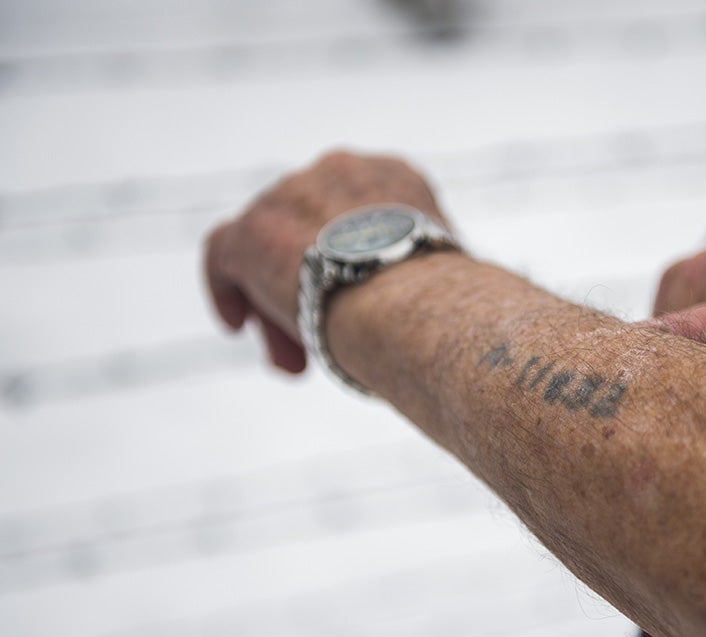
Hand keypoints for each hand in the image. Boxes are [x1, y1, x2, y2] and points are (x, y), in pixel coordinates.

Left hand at [203, 150, 447, 372]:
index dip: (349, 260)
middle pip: (309, 229)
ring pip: (270, 246)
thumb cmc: (442, 308)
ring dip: (280, 300)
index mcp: (394, 180)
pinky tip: (237, 326)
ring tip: (294, 357)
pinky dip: (229, 289)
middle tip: (321, 337)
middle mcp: (340, 171)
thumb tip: (415, 316)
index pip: (358, 213)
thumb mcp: (433, 277)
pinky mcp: (254, 231)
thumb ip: (411, 276)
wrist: (416, 303)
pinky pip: (225, 253)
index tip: (353, 299)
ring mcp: (292, 195)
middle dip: (312, 283)